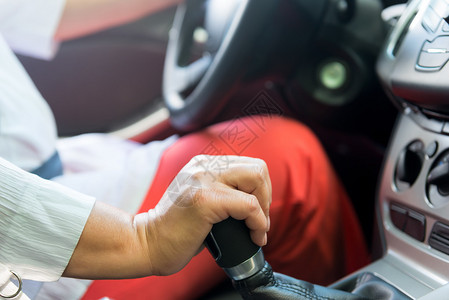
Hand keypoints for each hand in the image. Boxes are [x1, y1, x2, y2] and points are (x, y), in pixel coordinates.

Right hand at [135, 155, 271, 275]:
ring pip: (256, 179)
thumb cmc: (177, 230)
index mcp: (204, 164)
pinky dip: (258, 224)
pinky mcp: (204, 200)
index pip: (250, 165)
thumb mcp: (201, 199)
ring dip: (264, 209)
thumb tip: (258, 200)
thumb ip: (223, 190)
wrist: (148, 245)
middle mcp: (204, 166)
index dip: (262, 190)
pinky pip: (249, 205)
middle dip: (266, 197)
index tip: (257, 213)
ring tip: (256, 229)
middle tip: (259, 221)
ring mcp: (203, 180)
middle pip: (258, 167)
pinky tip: (254, 237)